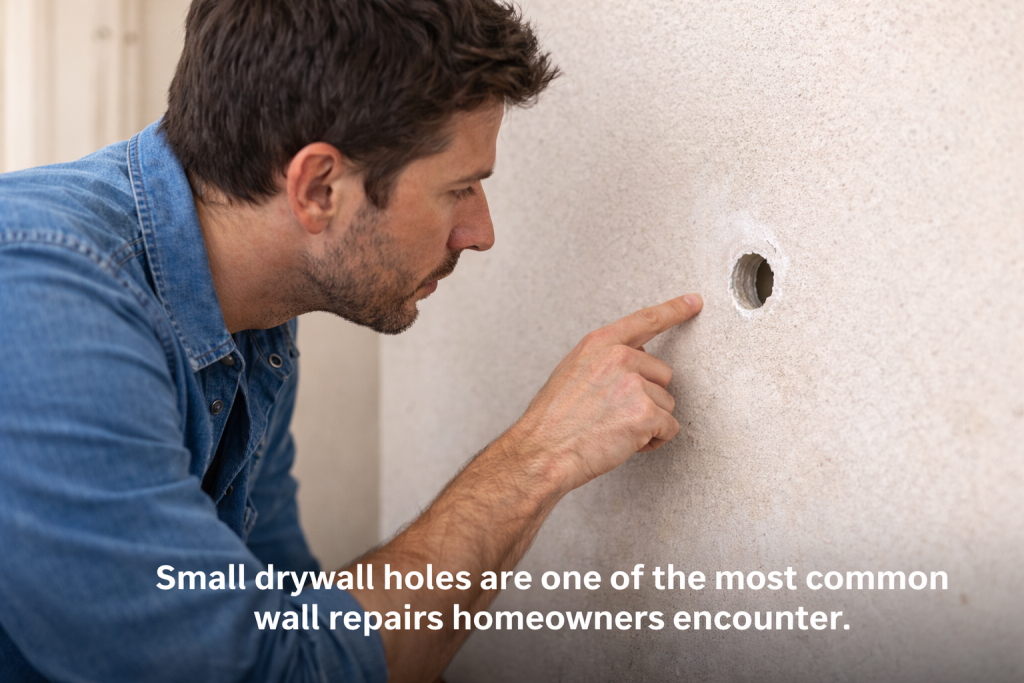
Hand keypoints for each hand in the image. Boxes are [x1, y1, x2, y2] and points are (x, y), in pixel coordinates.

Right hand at [506, 294, 702, 493]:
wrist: (542, 451)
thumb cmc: (552, 420)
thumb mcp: (571, 372)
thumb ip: (603, 359)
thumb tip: (634, 356)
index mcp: (599, 344)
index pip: (645, 320)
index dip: (674, 310)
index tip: (694, 301)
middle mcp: (619, 358)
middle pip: (662, 374)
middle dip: (647, 397)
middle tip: (615, 414)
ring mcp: (633, 384)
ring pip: (666, 403)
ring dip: (649, 421)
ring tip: (614, 430)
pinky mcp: (645, 413)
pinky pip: (669, 428)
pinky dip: (653, 440)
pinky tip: (624, 443)